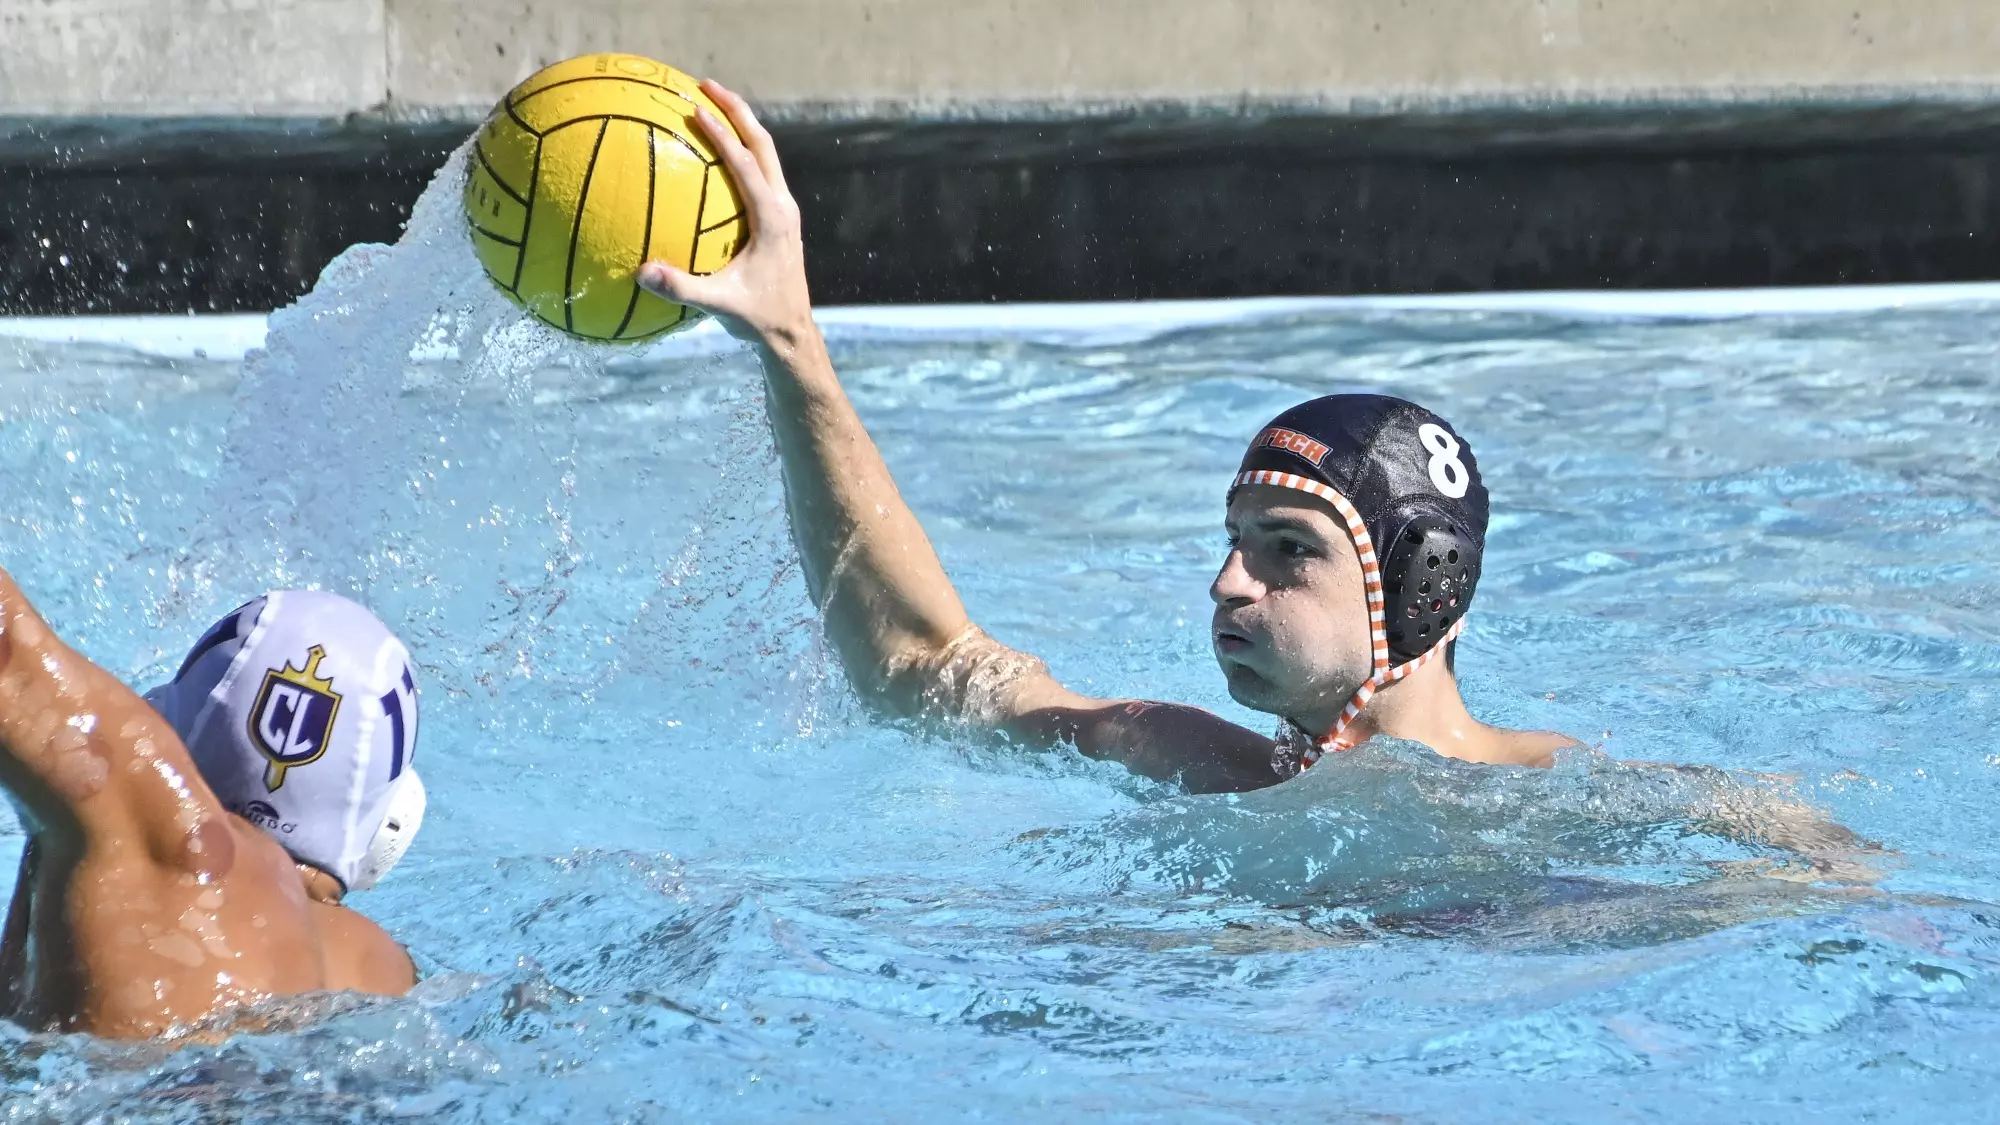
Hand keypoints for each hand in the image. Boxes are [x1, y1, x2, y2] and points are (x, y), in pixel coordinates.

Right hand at [637, 80, 813, 348]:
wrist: (792, 335)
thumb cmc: (759, 320)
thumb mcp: (721, 306)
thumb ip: (682, 288)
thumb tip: (641, 272)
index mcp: (773, 219)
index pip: (746, 164)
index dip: (721, 134)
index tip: (695, 108)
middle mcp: (783, 207)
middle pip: (763, 143)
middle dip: (736, 110)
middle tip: (705, 84)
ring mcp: (784, 210)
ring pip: (765, 154)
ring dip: (741, 125)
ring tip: (709, 102)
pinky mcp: (779, 218)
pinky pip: (759, 173)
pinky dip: (739, 152)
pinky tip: (711, 151)